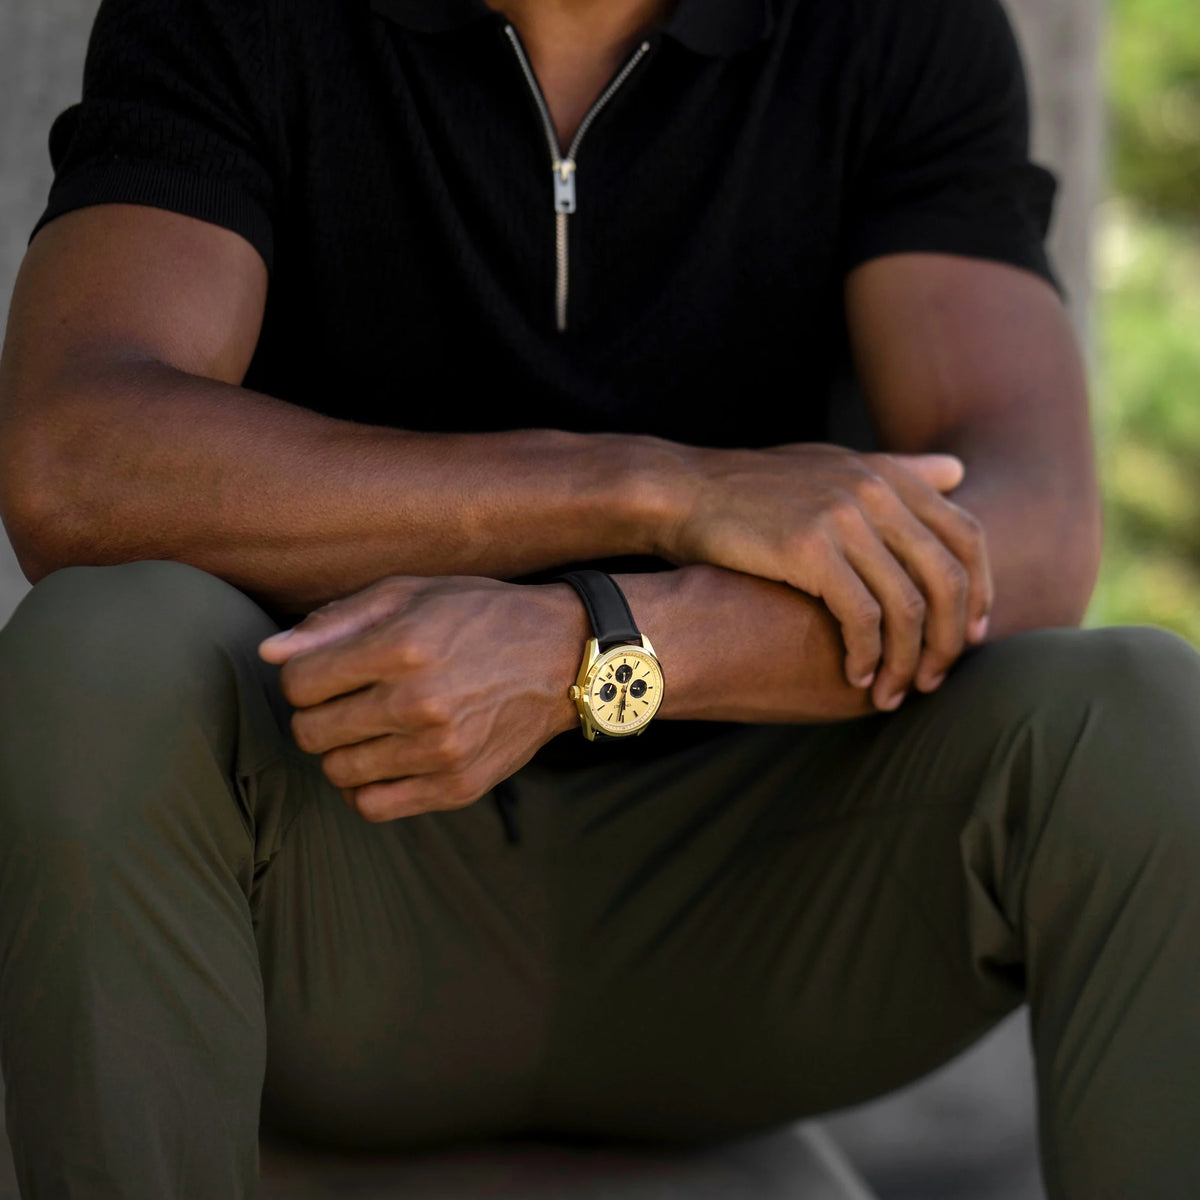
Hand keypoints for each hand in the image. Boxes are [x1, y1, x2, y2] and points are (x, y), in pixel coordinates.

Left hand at [256, 576, 580, 820]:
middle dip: (316, 714)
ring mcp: (439, 751)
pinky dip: (364, 788)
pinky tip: (383, 760)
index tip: (327, 670)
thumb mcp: (410, 594)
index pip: (299, 684)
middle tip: (347, 699)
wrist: (561, 657)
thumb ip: (335, 621)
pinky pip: (373, 807)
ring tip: (369, 728)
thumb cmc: (479, 616)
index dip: (302, 676)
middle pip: (311, 732)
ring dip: (340, 751)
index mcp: (401, 647)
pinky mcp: (457, 785)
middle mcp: (418, 703)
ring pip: (337, 772)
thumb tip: (269, 653)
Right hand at [657, 443, 990, 709]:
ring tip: (894, 692)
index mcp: (889, 477)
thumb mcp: (833, 465)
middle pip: (948, 578)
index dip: (980, 594)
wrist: (684, 492)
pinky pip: (862, 616)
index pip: (968, 539)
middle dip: (950, 640)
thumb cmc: (755, 488)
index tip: (969, 637)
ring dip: (908, 660)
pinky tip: (857, 676)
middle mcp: (876, 493)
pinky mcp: (810, 549)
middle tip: (934, 679)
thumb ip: (898, 472)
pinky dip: (868, 655)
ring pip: (909, 606)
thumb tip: (959, 471)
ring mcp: (844, 519)